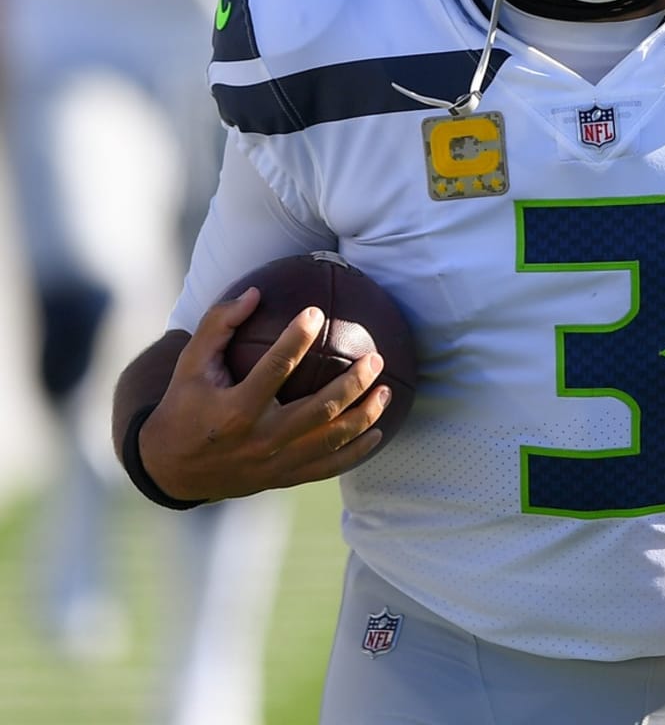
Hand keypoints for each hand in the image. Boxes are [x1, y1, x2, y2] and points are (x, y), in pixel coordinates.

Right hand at [138, 287, 390, 501]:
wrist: (170, 469)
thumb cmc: (185, 404)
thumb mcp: (190, 363)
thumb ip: (219, 325)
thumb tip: (256, 292)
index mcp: (235, 410)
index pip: (274, 369)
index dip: (295, 339)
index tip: (316, 312)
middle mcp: (259, 439)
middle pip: (318, 410)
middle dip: (353, 383)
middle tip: (375, 357)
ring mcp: (274, 463)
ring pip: (330, 441)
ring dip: (364, 415)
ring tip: (387, 389)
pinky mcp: (282, 479)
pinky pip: (328, 468)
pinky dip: (356, 452)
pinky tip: (378, 432)